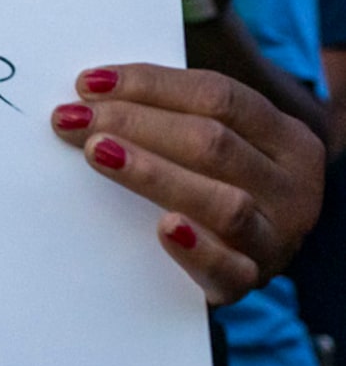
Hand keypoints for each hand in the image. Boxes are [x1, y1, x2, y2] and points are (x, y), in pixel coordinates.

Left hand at [51, 63, 324, 302]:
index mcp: (287, 138)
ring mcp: (277, 239)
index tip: (87, 84)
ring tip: (99, 153)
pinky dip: (198, 249)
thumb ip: (173, 117)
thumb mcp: (219, 144)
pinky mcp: (251, 282)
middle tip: (73, 119)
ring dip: (155, 174)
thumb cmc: (216, 184)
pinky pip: (229, 269)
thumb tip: (91, 92)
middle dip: (135, 124)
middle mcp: (293, 187)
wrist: (242, 258)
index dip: (151, 85)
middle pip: (213, 143)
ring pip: (223, 203)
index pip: (220, 96)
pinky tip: (164, 228)